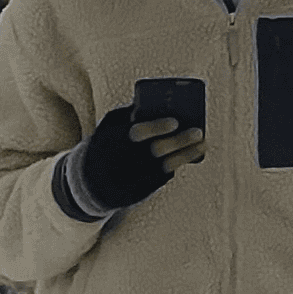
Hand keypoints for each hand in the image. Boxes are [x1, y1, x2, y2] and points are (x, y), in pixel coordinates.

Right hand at [76, 104, 200, 209]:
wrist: (90, 185)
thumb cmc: (104, 148)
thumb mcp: (106, 130)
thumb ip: (124, 114)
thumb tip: (148, 101)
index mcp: (114, 143)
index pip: (137, 134)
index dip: (157, 127)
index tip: (175, 121)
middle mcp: (125, 162)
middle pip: (156, 151)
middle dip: (179, 141)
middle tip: (199, 131)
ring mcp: (134, 179)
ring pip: (166, 167)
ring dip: (187, 154)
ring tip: (202, 145)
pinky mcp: (141, 192)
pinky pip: (163, 179)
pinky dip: (177, 165)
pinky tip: (190, 155)